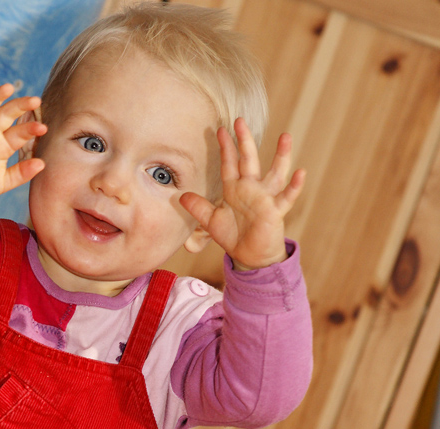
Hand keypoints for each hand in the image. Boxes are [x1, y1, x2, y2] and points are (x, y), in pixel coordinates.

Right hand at [0, 84, 47, 216]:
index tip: (43, 128)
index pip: (20, 132)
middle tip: (35, 100)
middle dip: (20, 106)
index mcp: (3, 144)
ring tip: (8, 88)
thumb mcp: (4, 182)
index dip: (31, 129)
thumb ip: (21, 173)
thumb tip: (42, 163)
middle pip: (6, 114)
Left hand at [180, 118, 304, 269]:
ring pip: (275, 173)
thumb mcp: (211, 221)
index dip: (225, 148)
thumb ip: (198, 207)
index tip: (220, 130)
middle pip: (249, 160)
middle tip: (240, 121)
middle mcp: (251, 189)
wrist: (250, 256)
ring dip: (281, 156)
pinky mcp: (276, 212)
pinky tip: (301, 173)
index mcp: (234, 189)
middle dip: (245, 141)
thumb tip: (180, 196)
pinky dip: (294, 186)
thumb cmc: (233, 235)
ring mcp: (265, 198)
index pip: (229, 164)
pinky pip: (286, 197)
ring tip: (286, 136)